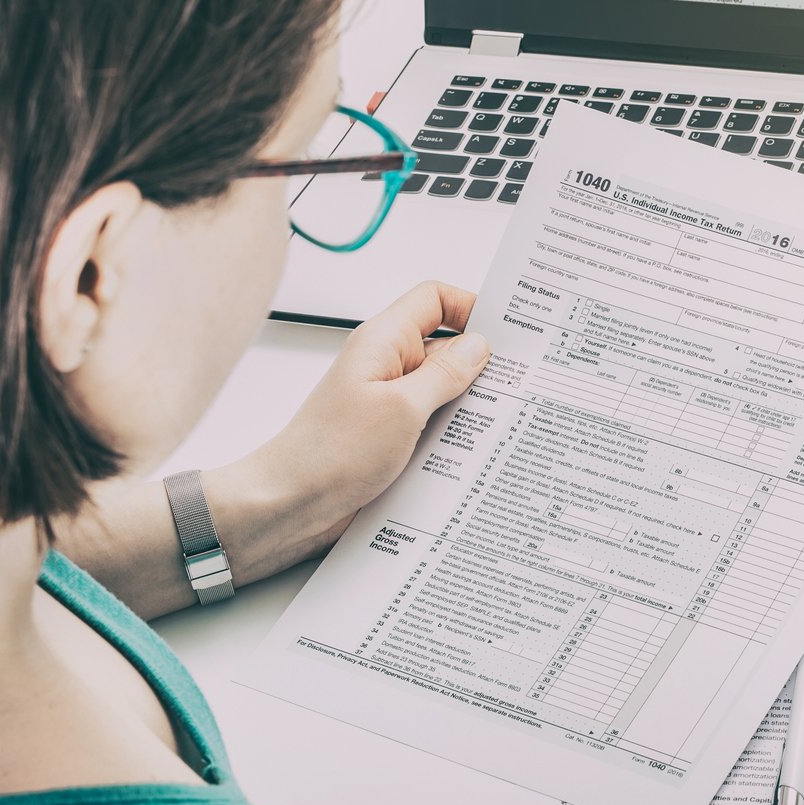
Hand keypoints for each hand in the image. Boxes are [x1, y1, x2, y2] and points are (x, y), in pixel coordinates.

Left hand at [212, 282, 490, 575]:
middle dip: (479, 363)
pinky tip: (468, 450)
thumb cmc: (328, 454)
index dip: (471, 307)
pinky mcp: (390, 435)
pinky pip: (432, 421)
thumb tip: (478, 347)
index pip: (434, 299)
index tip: (505, 332)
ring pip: (443, 388)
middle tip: (515, 382)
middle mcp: (385, 366)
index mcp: (383, 342)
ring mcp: (388, 402)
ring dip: (467, 404)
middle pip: (445, 345)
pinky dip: (452, 432)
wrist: (289, 505)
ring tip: (492, 421)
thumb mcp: (402, 408)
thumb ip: (445, 374)